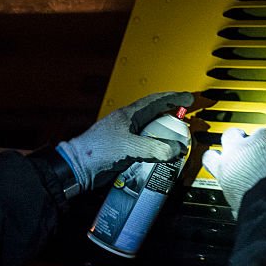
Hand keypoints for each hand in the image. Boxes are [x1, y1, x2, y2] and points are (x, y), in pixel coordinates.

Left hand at [56, 91, 192, 192]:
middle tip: (187, 118)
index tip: (189, 98)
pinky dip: (157, 148)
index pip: (155, 101)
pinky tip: (163, 155)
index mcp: (129, 115)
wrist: (77, 167)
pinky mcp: (123, 150)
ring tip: (179, 138)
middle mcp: (128, 123)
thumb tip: (177, 149)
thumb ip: (154, 148)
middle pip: (155, 115)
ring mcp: (125, 136)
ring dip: (165, 133)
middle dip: (172, 115)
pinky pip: (145, 145)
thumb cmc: (98, 151)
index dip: (173, 98)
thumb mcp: (129, 147)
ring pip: (150, 131)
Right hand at [201, 128, 265, 216]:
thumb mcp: (238, 204)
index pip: (210, 157)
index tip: (219, 159)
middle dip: (237, 139)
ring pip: (259, 132)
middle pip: (231, 134)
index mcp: (225, 168)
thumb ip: (236, 198)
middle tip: (245, 148)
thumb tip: (238, 209)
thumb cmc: (257, 203)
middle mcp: (240, 150)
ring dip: (265, 141)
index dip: (214, 158)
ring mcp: (261, 142)